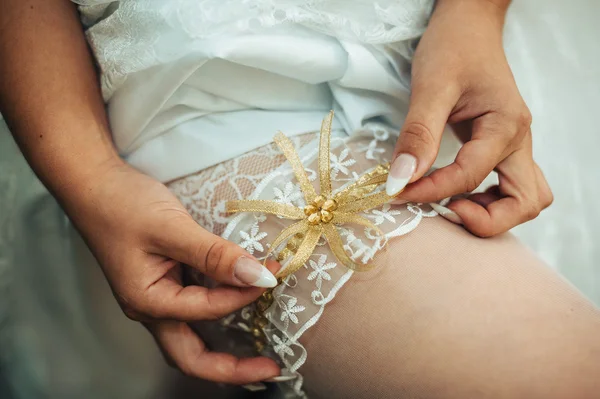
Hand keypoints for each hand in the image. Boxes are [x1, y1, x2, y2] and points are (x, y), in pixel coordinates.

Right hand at [64, 160, 279, 383]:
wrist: (93, 184)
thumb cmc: (123, 204)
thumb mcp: (171, 227)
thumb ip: (215, 255)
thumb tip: (258, 276)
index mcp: (148, 301)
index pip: (207, 309)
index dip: (243, 294)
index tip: (272, 274)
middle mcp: (151, 309)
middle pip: (192, 358)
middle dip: (232, 369)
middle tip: (270, 369)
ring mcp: (156, 299)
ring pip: (191, 340)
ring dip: (224, 351)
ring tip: (258, 354)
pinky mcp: (163, 285)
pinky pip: (193, 313)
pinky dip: (217, 317)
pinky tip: (236, 308)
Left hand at [385, 0, 552, 236]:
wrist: (468, 27)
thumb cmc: (452, 48)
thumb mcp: (430, 87)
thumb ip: (418, 135)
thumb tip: (399, 181)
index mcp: (506, 125)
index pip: (469, 177)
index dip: (431, 191)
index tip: (397, 194)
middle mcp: (519, 140)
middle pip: (524, 203)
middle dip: (483, 219)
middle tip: (443, 210)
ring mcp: (516, 146)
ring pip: (525, 199)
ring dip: (493, 213)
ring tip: (451, 204)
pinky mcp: (504, 148)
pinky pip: (511, 187)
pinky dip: (490, 200)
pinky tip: (458, 193)